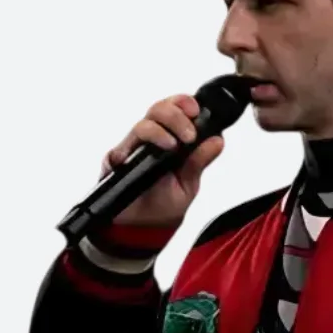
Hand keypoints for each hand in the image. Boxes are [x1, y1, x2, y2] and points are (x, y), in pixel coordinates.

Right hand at [99, 94, 224, 226]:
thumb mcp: (188, 184)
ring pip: (141, 126)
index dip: (184, 103)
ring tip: (171, 146)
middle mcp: (151, 140)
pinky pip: (116, 152)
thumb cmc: (165, 204)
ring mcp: (132, 150)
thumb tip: (217, 141)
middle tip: (188, 135)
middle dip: (175, 116)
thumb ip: (199, 161)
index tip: (196, 110)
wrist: (143, 228)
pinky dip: (123, 153)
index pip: (176, 109)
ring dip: (158, 132)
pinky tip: (130, 159)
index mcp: (171, 138)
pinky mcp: (114, 164)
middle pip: (157, 110)